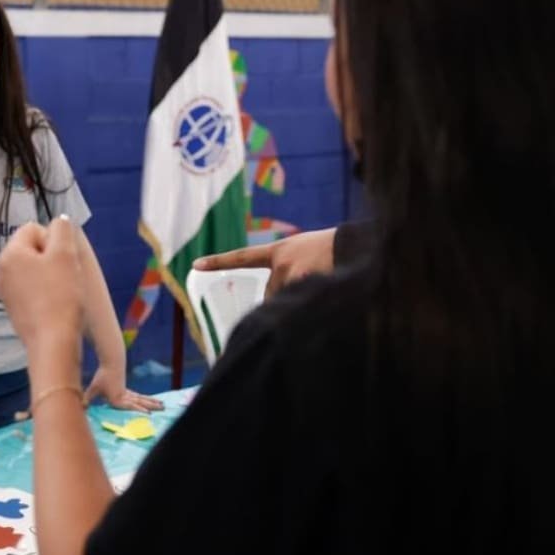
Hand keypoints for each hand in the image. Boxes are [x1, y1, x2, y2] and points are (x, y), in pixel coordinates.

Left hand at [0, 216, 82, 353]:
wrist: (53, 342)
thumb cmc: (61, 294)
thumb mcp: (65, 254)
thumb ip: (62, 230)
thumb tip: (59, 222)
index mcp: (9, 254)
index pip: (33, 229)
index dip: (54, 239)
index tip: (65, 259)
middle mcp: (1, 271)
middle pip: (32, 250)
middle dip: (51, 257)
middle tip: (67, 275)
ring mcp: (6, 292)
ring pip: (33, 271)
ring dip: (50, 275)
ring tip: (64, 291)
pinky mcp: (14, 310)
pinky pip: (32, 290)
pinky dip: (45, 292)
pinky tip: (56, 304)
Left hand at [84, 366, 162, 412]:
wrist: (111, 363)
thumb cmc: (102, 376)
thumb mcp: (94, 388)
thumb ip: (87, 398)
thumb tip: (81, 407)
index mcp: (117, 398)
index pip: (129, 406)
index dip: (138, 410)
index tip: (148, 413)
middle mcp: (125, 396)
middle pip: (140, 402)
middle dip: (151, 406)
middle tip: (163, 409)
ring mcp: (128, 393)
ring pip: (143, 399)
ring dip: (152, 403)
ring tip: (163, 405)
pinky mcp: (129, 392)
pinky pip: (140, 398)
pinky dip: (147, 400)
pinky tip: (154, 403)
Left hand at [192, 228, 336, 295]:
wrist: (357, 244)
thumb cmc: (337, 251)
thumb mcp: (309, 254)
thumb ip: (291, 273)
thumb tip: (281, 305)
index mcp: (280, 251)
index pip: (243, 257)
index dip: (219, 261)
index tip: (196, 264)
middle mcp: (279, 262)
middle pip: (271, 294)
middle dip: (284, 301)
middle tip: (310, 288)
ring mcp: (289, 272)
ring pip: (285, 303)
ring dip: (299, 306)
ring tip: (324, 290)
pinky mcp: (301, 282)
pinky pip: (298, 306)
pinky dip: (308, 309)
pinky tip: (324, 300)